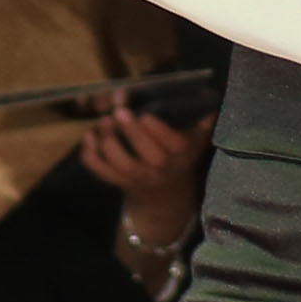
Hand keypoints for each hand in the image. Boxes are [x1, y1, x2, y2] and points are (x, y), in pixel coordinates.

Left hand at [81, 95, 209, 238]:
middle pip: (145, 156)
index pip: (173, 146)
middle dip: (131, 133)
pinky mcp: (118, 182)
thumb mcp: (194, 144)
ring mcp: (137, 178)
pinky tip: (89, 137)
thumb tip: (211, 104)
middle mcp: (160, 170)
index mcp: (181, 156)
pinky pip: (101, 172)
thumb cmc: (180, 160)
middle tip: (118, 111)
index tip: (146, 115)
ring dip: (108, 142)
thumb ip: (201, 124)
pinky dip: (90, 157)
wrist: (165, 197)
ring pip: (120, 165)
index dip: (159, 131)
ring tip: (103, 121)